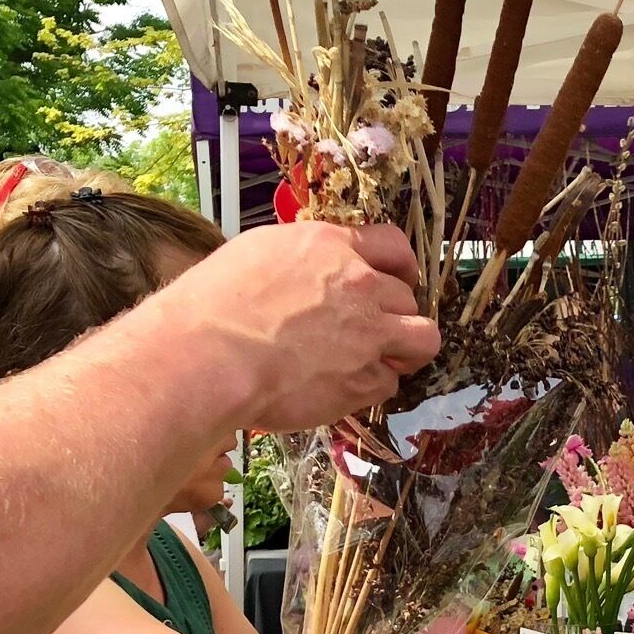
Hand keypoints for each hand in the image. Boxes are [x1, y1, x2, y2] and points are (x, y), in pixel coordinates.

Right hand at [141, 222, 439, 430]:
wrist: (210, 356)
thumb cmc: (212, 305)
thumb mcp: (256, 256)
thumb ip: (298, 264)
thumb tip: (303, 277)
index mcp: (331, 247)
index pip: (392, 245)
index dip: (400, 266)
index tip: (397, 278)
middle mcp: (360, 286)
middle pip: (407, 296)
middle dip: (394, 314)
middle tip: (373, 330)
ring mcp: (369, 334)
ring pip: (423, 339)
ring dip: (407, 351)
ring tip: (382, 361)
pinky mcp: (364, 380)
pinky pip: (389, 383)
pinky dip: (372, 388)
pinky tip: (344, 388)